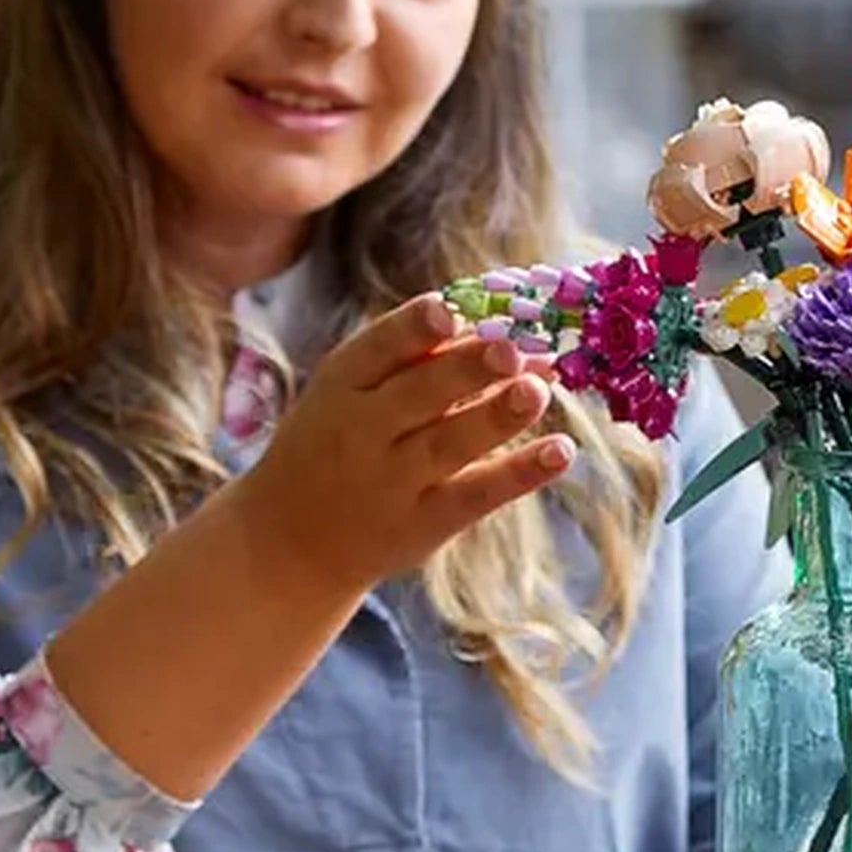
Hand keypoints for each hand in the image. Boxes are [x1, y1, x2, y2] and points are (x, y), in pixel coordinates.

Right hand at [243, 294, 574, 597]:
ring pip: (449, 444)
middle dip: (464, 370)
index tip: (447, 310)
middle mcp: (362, 432)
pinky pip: (476, 495)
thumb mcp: (351, 394)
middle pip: (417, 395)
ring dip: (496, 417)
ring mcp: (393, 482)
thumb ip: (420, 362)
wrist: (292, 540)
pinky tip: (559, 451)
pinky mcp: (424, 523)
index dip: (412, 329)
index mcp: (341, 385)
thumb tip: (516, 338)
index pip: (376, 350)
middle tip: (509, 348)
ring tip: (538, 389)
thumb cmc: (337, 443)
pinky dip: (519, 473)